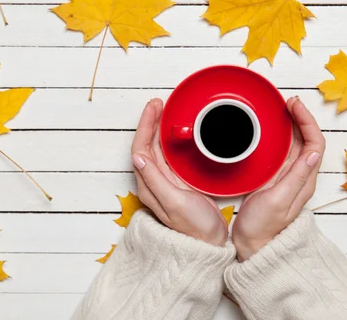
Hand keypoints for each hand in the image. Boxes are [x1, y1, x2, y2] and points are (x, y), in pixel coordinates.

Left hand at [131, 98, 228, 246]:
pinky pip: (168, 155)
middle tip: (160, 103)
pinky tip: (176, 133)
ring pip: (157, 148)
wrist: (209, 244)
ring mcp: (165, 182)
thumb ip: (155, 180)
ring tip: (166, 111)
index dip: (145, 125)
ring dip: (159, 129)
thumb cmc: (194, 227)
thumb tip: (138, 157)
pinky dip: (170, 140)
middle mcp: (153, 182)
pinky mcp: (177, 183)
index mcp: (149, 186)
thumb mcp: (174, 202)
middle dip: (150, 122)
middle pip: (146, 145)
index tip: (153, 107)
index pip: (140, 148)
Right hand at [232, 97, 325, 260]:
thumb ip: (295, 177)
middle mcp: (299, 175)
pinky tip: (269, 129)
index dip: (307, 121)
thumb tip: (313, 152)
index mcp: (304, 180)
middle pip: (308, 139)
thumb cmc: (263, 227)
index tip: (294, 106)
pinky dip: (279, 135)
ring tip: (281, 109)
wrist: (252, 245)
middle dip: (301, 116)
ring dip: (291, 124)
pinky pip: (282, 150)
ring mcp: (288, 176)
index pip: (315, 143)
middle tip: (287, 101)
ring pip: (295, 143)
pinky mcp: (275, 178)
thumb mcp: (278, 201)